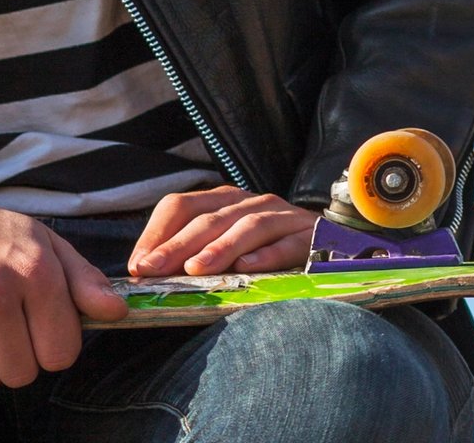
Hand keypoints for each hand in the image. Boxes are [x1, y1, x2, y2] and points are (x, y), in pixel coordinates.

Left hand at [126, 187, 316, 276]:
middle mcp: (249, 202)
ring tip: (195, 271)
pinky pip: (287, 244)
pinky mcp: (310, 236)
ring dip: (218, 248)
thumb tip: (144, 273)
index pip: (181, 205)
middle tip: (153, 270)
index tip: (138, 265)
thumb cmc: (268, 250)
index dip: (157, 233)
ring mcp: (282, 216)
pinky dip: (266, 255)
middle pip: (208, 218)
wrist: (335, 246)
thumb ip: (191, 254)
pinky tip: (247, 268)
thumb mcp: (226, 246)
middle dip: (176, 245)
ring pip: (246, 226)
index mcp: (222, 200)